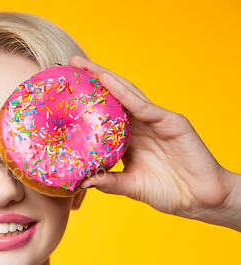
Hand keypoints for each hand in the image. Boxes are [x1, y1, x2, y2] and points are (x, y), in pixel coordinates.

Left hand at [69, 55, 239, 231]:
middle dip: (92, 80)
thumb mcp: (131, 186)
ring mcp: (155, 120)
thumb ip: (109, 182)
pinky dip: (124, 92)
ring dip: (105, 77)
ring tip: (84, 64)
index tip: (63, 92)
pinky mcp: (170, 121)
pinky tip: (107, 80)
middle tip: (70, 63)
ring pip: (126, 94)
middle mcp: (140, 125)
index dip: (86, 102)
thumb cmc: (168, 192)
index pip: (104, 114)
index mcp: (129, 138)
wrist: (201, 200)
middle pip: (113, 97)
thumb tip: (81, 181)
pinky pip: (143, 105)